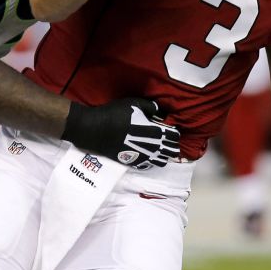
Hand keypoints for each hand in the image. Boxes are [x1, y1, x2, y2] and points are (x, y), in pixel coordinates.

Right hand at [61, 98, 181, 168]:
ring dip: (163, 154)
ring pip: (162, 161)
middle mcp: (152, 147)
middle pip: (171, 151)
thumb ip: (150, 107)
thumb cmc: (115, 114)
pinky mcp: (132, 162)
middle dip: (172, 145)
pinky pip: (147, 166)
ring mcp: (143, 157)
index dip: (174, 132)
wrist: (96, 130)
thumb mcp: (134, 104)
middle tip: (166, 138)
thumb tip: (159, 111)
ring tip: (158, 148)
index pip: (174, 136)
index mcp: (155, 132)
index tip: (170, 127)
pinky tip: (146, 154)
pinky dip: (150, 161)